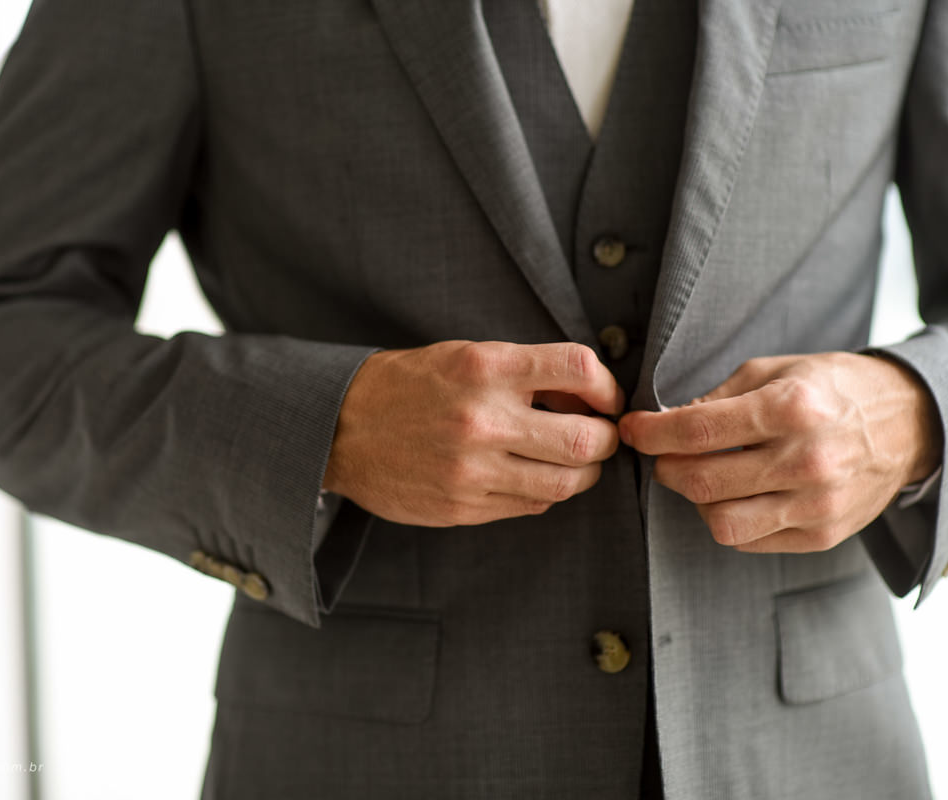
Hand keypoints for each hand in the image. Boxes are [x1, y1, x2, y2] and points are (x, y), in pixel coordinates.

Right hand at [324, 340, 625, 525]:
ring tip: (572, 462)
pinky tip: (530, 476)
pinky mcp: (462, 507)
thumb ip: (523, 373)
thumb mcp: (463, 356)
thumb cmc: (408, 386)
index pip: (578, 368)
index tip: (605, 398)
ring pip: (565, 483)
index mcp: (484, 368)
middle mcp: (482, 419)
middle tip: (600, 437)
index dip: (607, 386)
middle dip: (606, 440)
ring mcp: (472, 469)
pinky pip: (530, 505)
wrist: (340, 428)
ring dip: (582, 474)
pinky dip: (544, 492)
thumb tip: (586, 397)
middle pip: (586, 439)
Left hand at [618, 352, 941, 552]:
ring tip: (700, 476)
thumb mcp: (776, 371)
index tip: (631, 430)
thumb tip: (667, 422)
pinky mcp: (822, 534)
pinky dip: (728, 519)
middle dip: (664, 468)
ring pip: (720, 522)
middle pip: (700, 481)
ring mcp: (817, 504)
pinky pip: (749, 540)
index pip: (697, 430)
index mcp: (792, 408)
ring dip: (695, 500)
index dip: (650, 433)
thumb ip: (718, 397)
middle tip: (662, 456)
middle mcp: (807, 460)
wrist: (910, 423)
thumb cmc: (832, 389)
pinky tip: (735, 494)